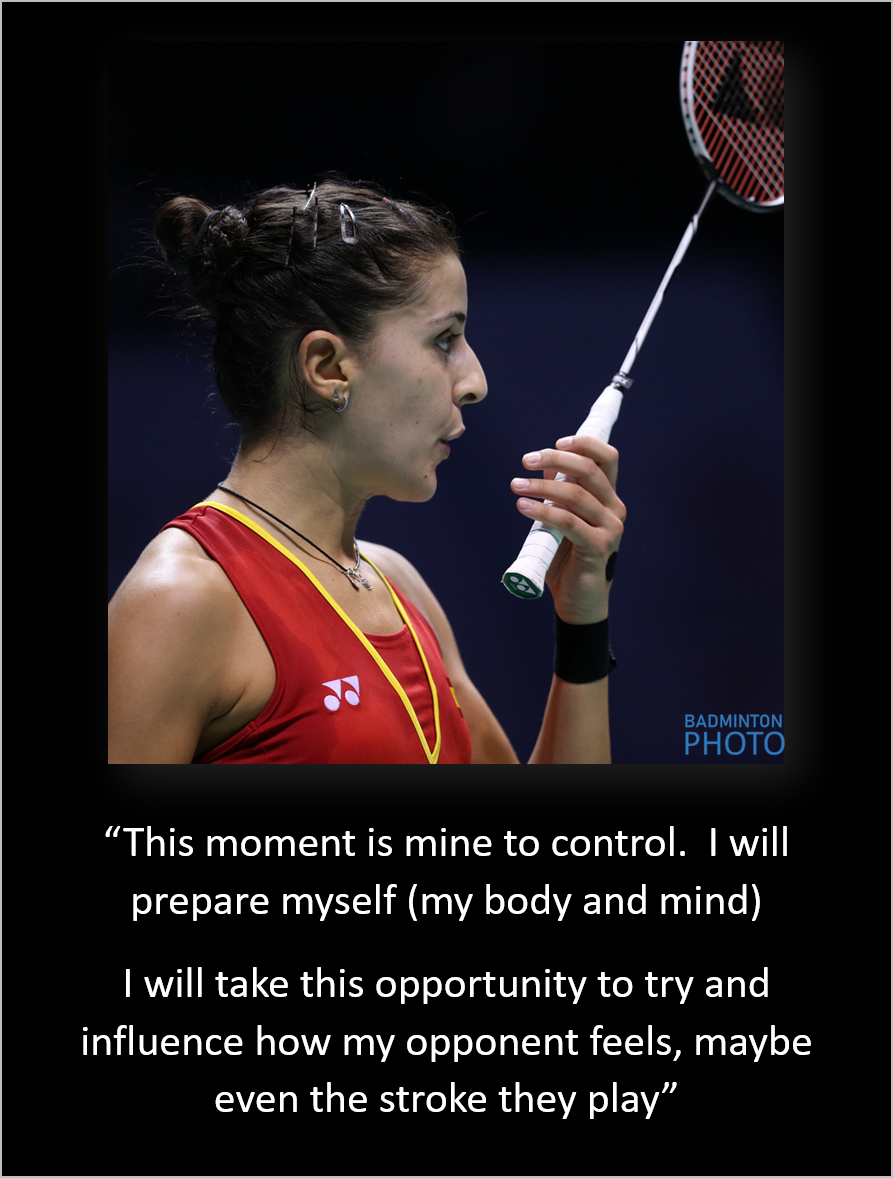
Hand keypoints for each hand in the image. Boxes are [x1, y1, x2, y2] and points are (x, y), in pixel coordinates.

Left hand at [510, 434, 624, 624]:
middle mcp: (614, 510)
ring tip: (515, 485)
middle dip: (556, 458)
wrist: (579, 602)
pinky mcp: (597, 548)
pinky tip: (523, 506)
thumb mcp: (563, 520)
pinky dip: (542, 511)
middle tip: (525, 460)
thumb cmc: (569, 560)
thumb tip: (544, 462)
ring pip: (575, 494)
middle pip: (590, 470)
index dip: (585, 444)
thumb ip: (559, 493)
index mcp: (608, 499)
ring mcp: (609, 529)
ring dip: (540, 486)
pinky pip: (567, 522)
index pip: (607, 458)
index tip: (557, 442)